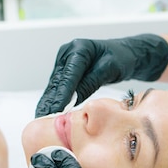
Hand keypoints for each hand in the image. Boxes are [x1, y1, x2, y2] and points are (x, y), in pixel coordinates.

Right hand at [35, 34, 167, 116]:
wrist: (126, 54)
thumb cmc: (121, 59)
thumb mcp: (109, 70)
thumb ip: (90, 82)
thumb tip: (72, 99)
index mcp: (79, 49)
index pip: (68, 76)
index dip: (61, 94)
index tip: (55, 110)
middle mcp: (68, 53)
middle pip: (58, 81)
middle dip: (50, 101)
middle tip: (42, 118)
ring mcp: (66, 62)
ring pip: (55, 85)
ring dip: (49, 101)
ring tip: (41, 117)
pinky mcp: (66, 71)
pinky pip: (59, 87)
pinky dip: (54, 99)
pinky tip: (48, 111)